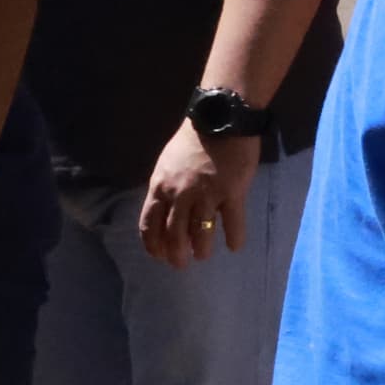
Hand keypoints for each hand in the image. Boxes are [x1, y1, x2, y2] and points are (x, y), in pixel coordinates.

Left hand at [138, 121, 259, 269]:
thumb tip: (166, 209)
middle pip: (173, 234)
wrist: (221, 120)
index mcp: (160, 187)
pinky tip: (234, 247)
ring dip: (201, 249)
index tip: (159, 255)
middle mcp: (180, 195)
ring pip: (200, 232)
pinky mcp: (231, 192)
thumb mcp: (167, 164)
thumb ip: (165, 187)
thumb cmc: (193, 140)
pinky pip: (232, 222)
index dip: (153, 244)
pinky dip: (234, 237)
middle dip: (176, 254)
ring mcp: (206, 194)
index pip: (149, 224)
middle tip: (181, 264)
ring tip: (204, 255)